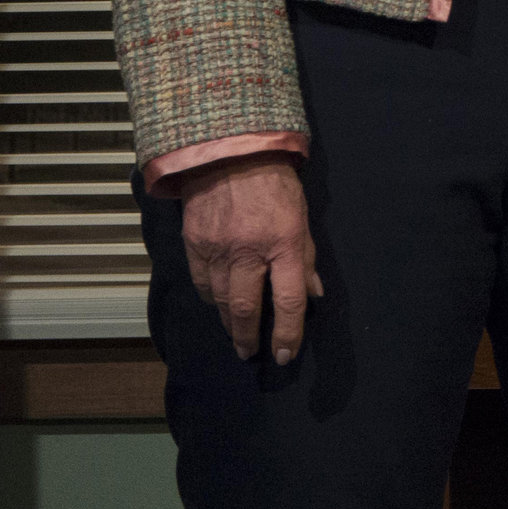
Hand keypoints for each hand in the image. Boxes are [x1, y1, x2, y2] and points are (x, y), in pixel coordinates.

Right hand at [177, 154, 321, 364]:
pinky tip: (220, 303)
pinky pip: (203, 284)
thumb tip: (313, 295)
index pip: (289, 299)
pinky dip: (213, 299)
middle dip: (249, 337)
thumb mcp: (302, 217)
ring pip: (221, 301)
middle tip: (251, 354)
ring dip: (230, 322)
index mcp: (283, 243)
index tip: (285, 354)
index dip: (288, 332)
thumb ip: (305, 258)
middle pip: (247, 308)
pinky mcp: (194, 246)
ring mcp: (217, 250)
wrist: (229, 154)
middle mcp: (249, 251)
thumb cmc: (275, 184)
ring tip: (238, 334)